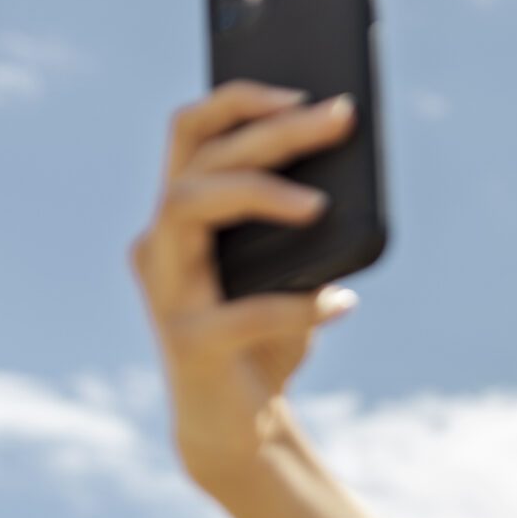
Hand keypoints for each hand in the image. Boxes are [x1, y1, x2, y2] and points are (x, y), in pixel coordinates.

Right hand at [128, 81, 358, 491]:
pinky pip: (240, 311)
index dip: (239, 100)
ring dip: (257, 192)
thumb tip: (357, 175)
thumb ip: (307, 227)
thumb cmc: (266, 339)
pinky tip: (340, 305)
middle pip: (200, 160)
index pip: (191, 132)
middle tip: (338, 117)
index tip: (302, 89)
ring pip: (187, 206)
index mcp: (181, 217)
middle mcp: (159, 243)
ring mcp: (165, 290)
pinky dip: (296, 305)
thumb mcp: (293, 271)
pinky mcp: (186, 342)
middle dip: (272, 131)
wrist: (239, 428)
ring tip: (319, 204)